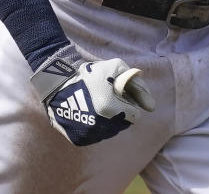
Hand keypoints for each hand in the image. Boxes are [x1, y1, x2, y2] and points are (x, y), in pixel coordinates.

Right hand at [30, 43, 155, 145]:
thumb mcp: (116, 68)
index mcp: (109, 108)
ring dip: (109, 121)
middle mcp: (99, 125)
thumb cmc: (90, 73)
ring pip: (110, 132)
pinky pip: (97, 136)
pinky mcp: (79, 140)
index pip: (134, 116)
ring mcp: (88, 135)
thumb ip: (137, 85)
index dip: (129, 104)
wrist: (57, 83)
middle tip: (107, 99)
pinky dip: (96, 127)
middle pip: (123, 125)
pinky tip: (88, 113)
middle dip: (120, 113)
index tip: (118, 95)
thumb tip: (151, 107)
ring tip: (97, 105)